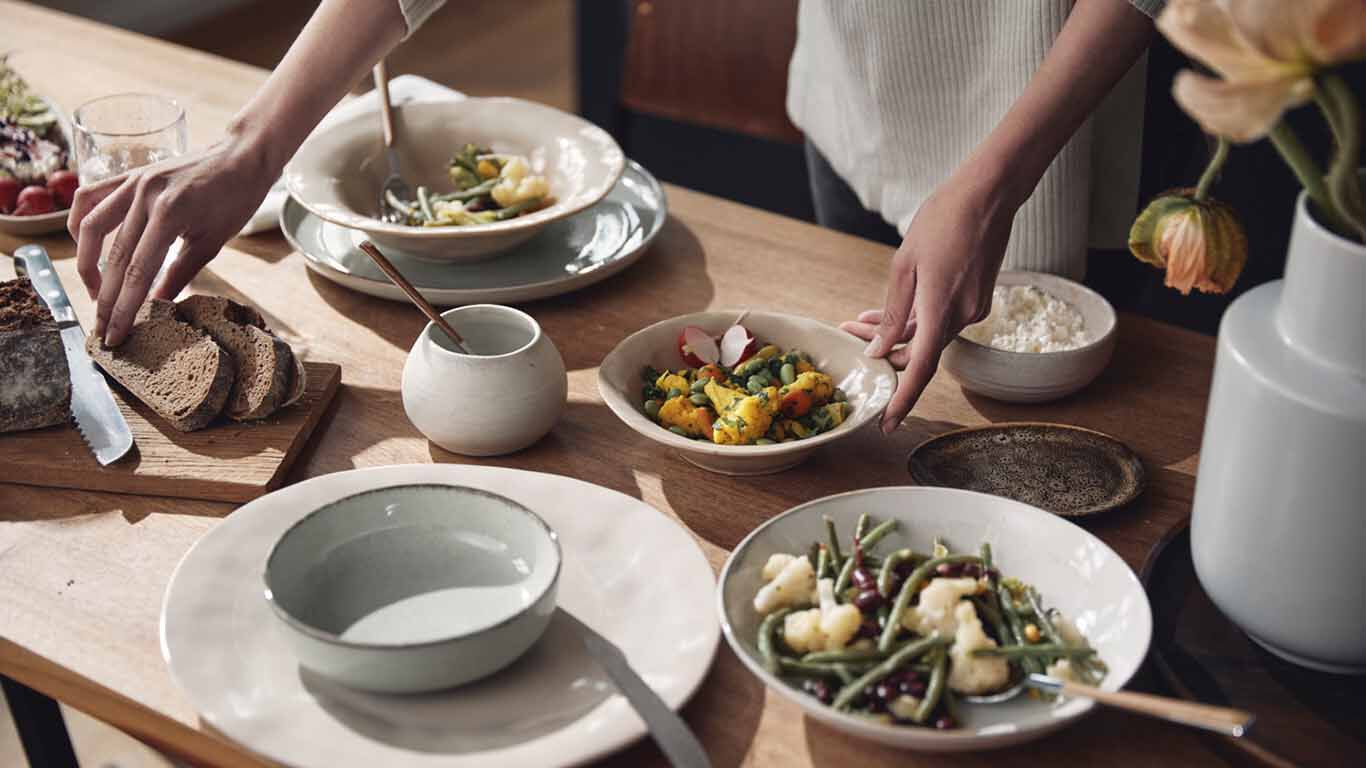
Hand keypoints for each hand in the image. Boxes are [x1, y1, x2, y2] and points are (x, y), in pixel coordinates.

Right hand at [68, 130, 276, 345]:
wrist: (242, 155)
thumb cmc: (236, 199)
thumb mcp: (212, 243)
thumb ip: (179, 275)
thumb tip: (155, 306)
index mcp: (170, 215)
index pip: (137, 273)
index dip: (123, 309)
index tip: (115, 336)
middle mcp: (144, 196)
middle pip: (114, 257)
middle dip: (105, 299)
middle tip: (102, 329)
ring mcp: (133, 182)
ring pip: (92, 228)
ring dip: (87, 265)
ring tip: (97, 293)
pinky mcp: (129, 174)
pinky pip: (90, 198)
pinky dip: (81, 224)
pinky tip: (86, 248)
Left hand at [840, 165, 1016, 433]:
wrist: (989, 194)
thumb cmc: (943, 221)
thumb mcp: (905, 265)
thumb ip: (892, 313)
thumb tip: (877, 350)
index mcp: (941, 309)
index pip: (922, 368)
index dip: (902, 399)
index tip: (888, 423)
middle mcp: (962, 316)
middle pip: (920, 353)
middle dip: (884, 353)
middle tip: (849, 338)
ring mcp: (972, 310)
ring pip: (928, 336)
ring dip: (895, 334)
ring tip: (859, 319)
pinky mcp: (976, 299)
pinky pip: (940, 320)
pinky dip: (915, 321)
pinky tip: (889, 311)